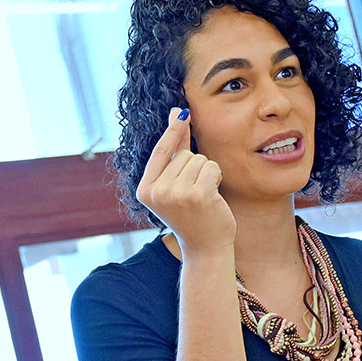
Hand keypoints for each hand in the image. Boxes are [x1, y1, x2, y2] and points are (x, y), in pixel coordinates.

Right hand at [136, 108, 235, 253]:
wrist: (205, 249)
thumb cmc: (192, 216)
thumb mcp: (176, 186)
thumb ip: (174, 152)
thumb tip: (175, 114)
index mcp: (145, 190)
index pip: (161, 151)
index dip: (173, 130)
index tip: (181, 111)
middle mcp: (156, 191)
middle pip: (184, 154)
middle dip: (195, 168)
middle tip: (194, 195)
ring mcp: (175, 194)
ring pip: (199, 160)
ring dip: (207, 174)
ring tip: (203, 197)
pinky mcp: (196, 195)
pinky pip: (212, 168)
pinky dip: (216, 178)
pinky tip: (212, 198)